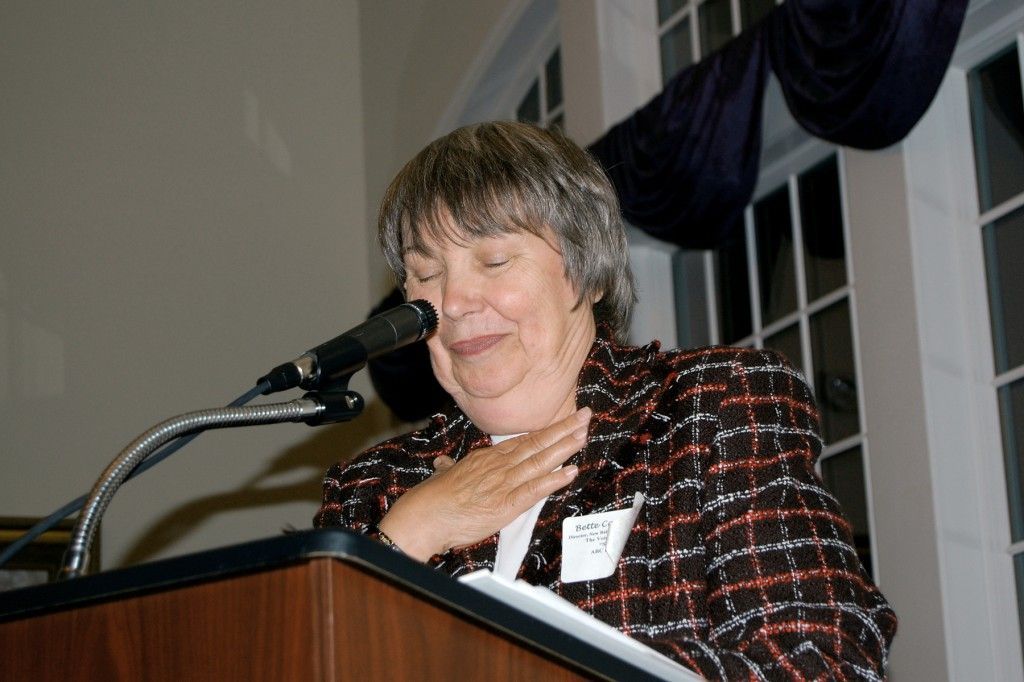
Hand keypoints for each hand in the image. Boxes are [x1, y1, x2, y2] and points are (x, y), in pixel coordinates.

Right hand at [378, 407, 590, 560]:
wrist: (423, 516)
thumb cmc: (430, 498)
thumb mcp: (443, 476)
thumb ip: (449, 468)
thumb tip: (443, 463)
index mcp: (486, 458)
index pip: (523, 441)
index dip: (547, 431)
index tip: (565, 422)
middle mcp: (498, 466)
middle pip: (537, 444)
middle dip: (564, 430)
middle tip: (586, 416)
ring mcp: (503, 483)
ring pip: (540, 461)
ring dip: (565, 447)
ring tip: (584, 435)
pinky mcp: (506, 504)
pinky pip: (535, 489)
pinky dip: (554, 479)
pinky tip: (571, 471)